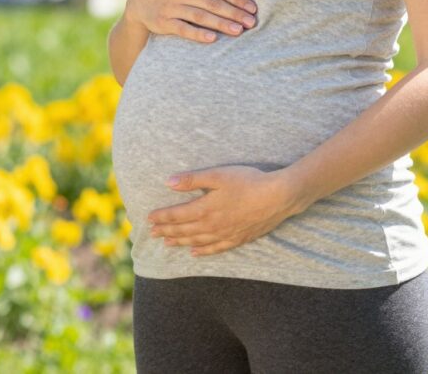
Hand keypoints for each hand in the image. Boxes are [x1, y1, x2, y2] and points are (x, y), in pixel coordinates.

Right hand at [127, 0, 256, 42]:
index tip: (253, 9)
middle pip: (212, 3)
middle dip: (234, 13)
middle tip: (251, 22)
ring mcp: (171, 6)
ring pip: (200, 16)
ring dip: (221, 24)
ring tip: (238, 31)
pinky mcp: (163, 22)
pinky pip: (183, 28)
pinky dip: (198, 33)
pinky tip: (212, 38)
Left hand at [147, 166, 304, 255]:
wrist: (278, 197)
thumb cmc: (249, 181)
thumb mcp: (219, 175)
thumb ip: (192, 180)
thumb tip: (168, 182)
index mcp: (205, 208)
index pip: (176, 215)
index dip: (162, 217)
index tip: (149, 219)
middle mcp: (212, 225)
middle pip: (183, 230)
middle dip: (166, 231)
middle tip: (152, 234)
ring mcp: (225, 235)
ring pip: (196, 241)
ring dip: (180, 242)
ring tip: (167, 244)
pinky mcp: (238, 239)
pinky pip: (215, 249)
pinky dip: (202, 251)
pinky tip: (195, 253)